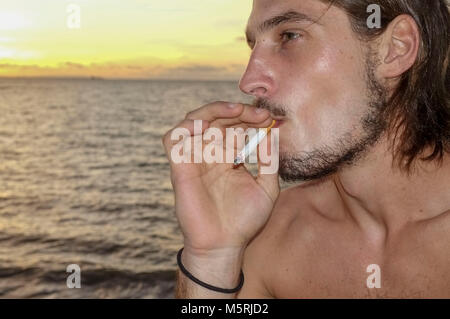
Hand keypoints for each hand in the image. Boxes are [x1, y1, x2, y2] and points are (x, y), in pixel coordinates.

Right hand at [162, 101, 279, 253]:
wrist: (224, 245)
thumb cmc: (245, 220)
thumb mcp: (267, 188)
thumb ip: (269, 161)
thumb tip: (272, 133)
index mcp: (228, 157)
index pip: (235, 126)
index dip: (250, 118)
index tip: (269, 118)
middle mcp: (209, 154)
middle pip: (217, 119)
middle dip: (238, 111)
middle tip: (258, 114)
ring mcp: (194, 159)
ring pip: (194, 121)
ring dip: (214, 111)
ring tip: (236, 111)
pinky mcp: (180, 168)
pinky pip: (173, 139)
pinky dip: (184, 127)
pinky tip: (206, 126)